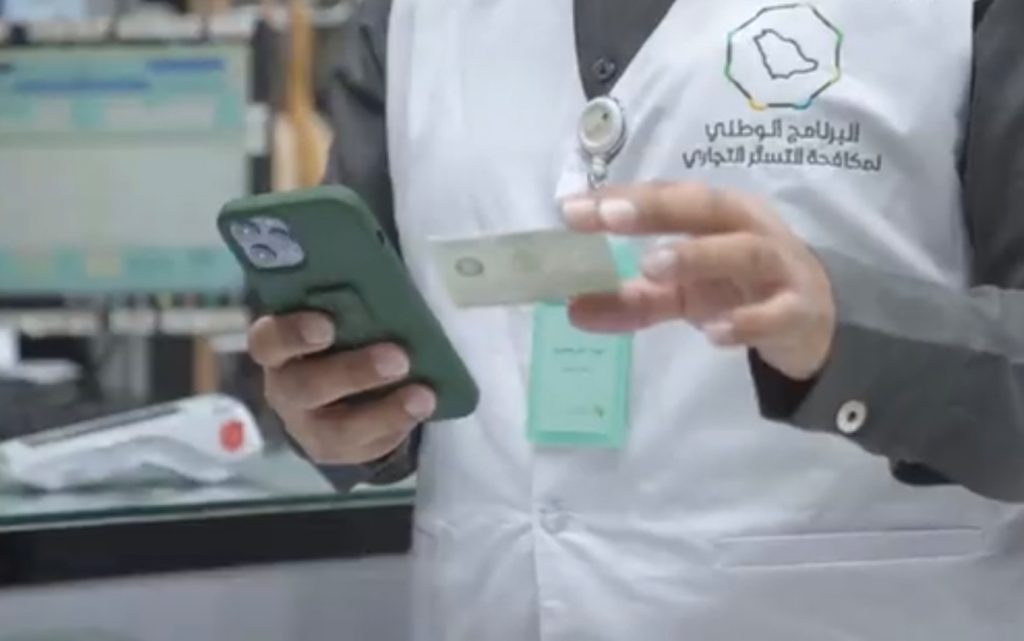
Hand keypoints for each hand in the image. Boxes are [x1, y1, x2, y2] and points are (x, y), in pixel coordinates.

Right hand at [248, 312, 435, 464]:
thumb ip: (347, 304)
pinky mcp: (336, 452)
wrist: (335, 392)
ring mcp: (308, 427)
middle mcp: (285, 389)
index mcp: (278, 348)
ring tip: (423, 395)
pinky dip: (398, 426)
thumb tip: (387, 281)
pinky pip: (366, 447)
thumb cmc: (339, 339)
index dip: (293, 334)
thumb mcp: (336, 317)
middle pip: (304, 387)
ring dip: (384, 411)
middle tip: (397, 357)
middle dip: (352, 373)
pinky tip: (423, 408)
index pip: (269, 340)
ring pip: (338, 429)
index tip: (327, 324)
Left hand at [562, 182, 835, 380]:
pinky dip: (746, 321)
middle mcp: (747, 229)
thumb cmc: (740, 289)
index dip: (621, 198)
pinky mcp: (798, 310)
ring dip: (697, 255)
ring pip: (743, 250)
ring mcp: (777, 268)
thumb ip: (632, 299)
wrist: (814, 322)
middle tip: (609, 216)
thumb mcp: (682, 294)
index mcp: (716, 215)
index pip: (666, 197)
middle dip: (656, 209)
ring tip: (651, 266)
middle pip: (705, 208)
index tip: (571, 209)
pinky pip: (775, 312)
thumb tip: (571, 309)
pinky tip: (714, 332)